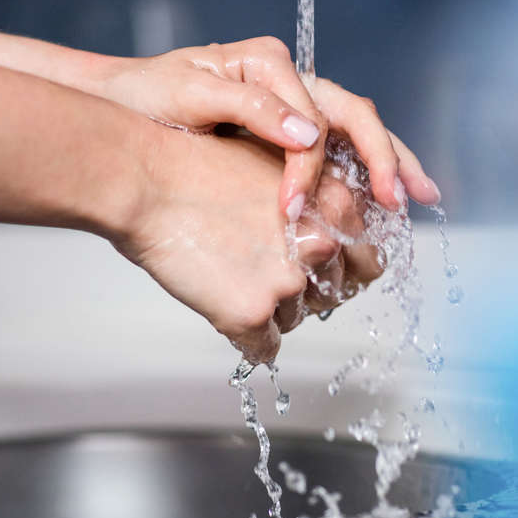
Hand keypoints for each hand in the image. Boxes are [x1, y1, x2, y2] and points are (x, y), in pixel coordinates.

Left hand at [89, 37, 440, 219]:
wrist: (121, 102)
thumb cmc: (147, 96)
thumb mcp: (189, 95)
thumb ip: (249, 108)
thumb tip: (307, 133)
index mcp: (268, 64)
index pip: (311, 121)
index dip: (308, 171)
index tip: (289, 215)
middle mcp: (290, 80)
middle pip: (354, 115)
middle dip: (385, 158)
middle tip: (405, 199)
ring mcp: (292, 101)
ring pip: (355, 129)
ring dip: (389, 162)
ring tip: (420, 196)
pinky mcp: (285, 127)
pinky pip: (336, 147)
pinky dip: (362, 172)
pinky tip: (381, 199)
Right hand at [114, 121, 382, 363]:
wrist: (147, 181)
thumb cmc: (201, 168)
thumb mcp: (279, 170)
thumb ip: (318, 205)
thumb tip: (337, 241)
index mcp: (336, 205)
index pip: (370, 260)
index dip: (342, 266)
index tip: (318, 267)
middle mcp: (322, 246)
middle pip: (335, 296)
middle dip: (308, 290)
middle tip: (269, 272)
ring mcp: (288, 283)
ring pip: (294, 320)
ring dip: (269, 308)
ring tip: (230, 272)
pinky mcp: (250, 313)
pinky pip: (263, 349)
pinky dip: (246, 338)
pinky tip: (222, 305)